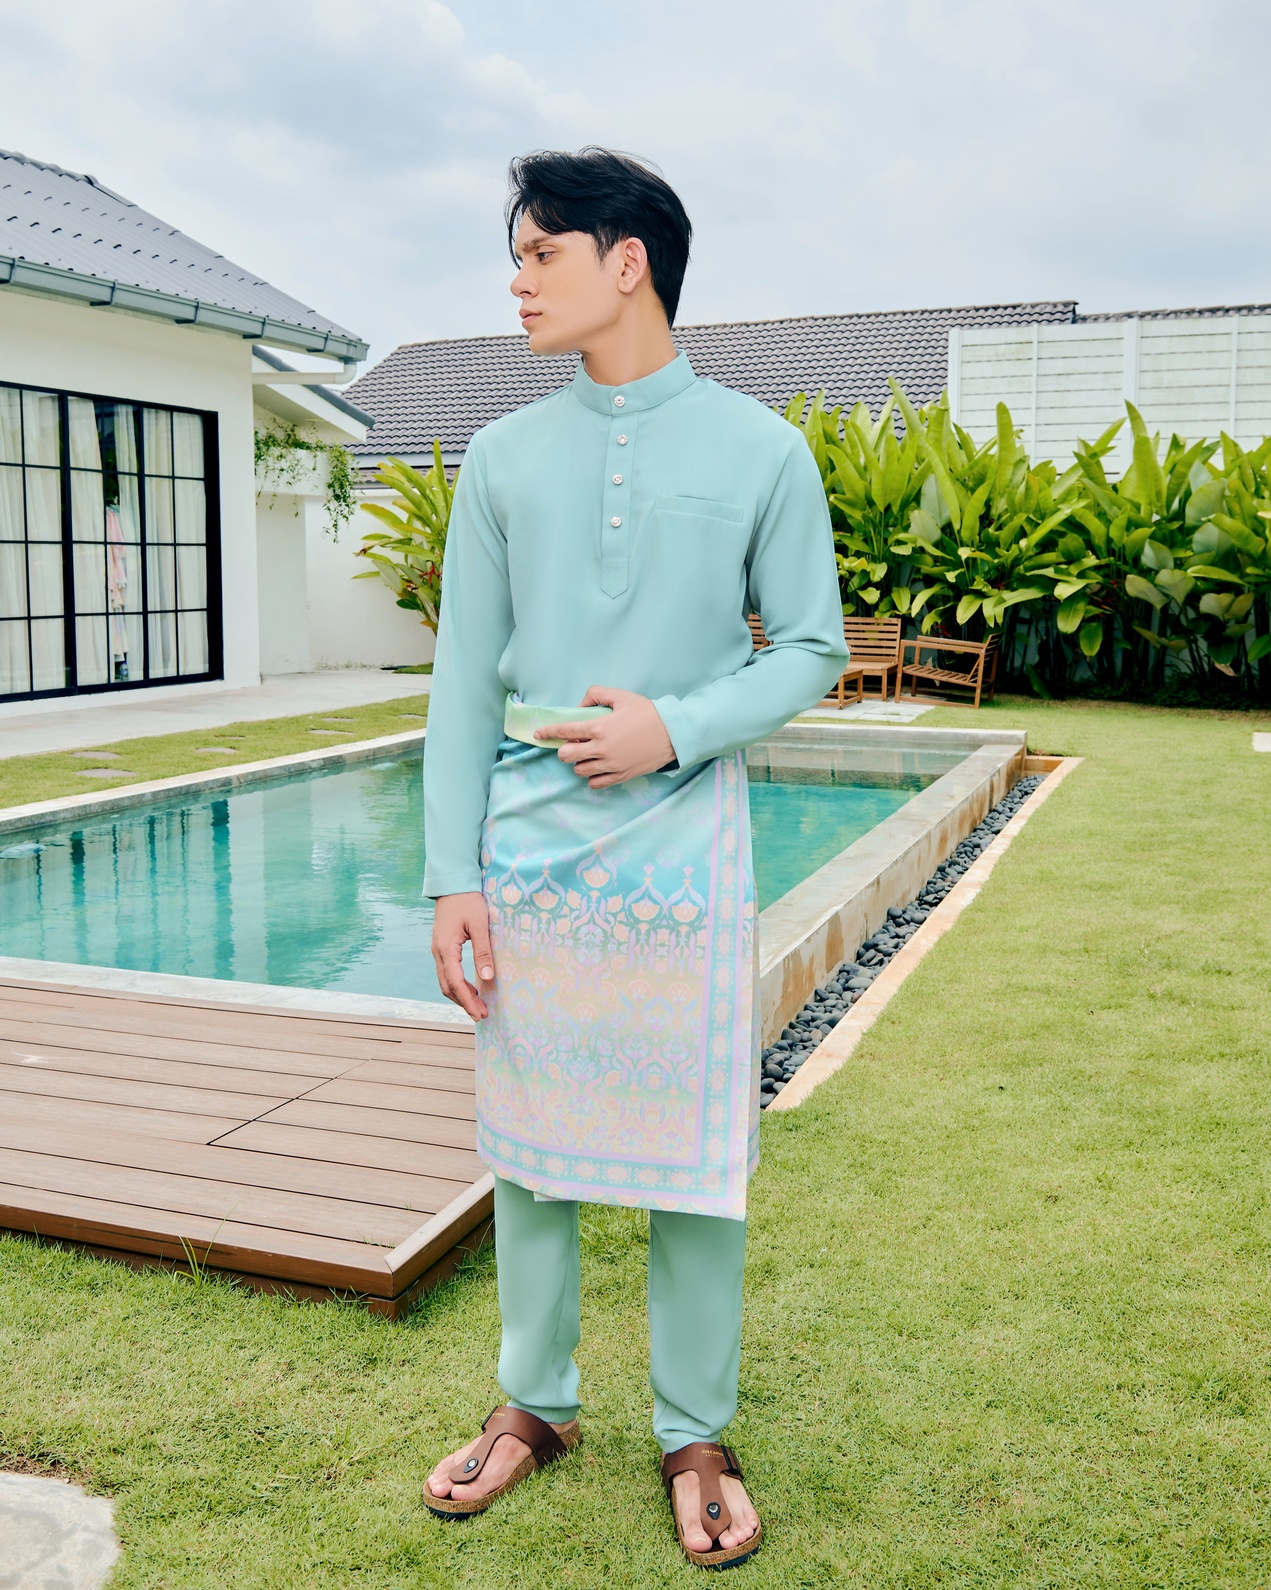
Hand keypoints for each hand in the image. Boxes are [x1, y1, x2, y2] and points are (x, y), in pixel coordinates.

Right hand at [432, 891, 494, 1019]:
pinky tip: (471, 989)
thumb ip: (483, 951)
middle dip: (464, 1003)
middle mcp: (438, 952)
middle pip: (448, 987)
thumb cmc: (468, 901)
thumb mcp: (480, 924)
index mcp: (446, 948)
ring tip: (478, 1006)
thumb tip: (487, 977)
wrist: (452, 884)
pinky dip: (458, 985)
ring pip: (445, 981)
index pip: (455, 983)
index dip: (467, 1001)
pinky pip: (447, 972)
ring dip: (460, 995)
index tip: (479, 1014)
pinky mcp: (442, 947)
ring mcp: (438, 950)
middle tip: (482, 1015)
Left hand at [540, 687, 675, 787]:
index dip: (547, 732)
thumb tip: (580, 705)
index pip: (564, 731)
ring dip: (578, 763)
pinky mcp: (621, 776)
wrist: (673, 734)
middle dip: (563, 749)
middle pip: (566, 755)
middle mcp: (601, 748)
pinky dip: (592, 777)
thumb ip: (596, 694)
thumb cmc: (648, 713)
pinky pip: (596, 783)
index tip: (539, 734)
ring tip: (588, 756)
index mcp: (599, 727)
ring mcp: (611, 765)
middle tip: (571, 745)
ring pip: (579, 770)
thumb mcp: (621, 696)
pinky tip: (597, 769)